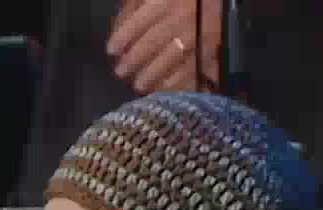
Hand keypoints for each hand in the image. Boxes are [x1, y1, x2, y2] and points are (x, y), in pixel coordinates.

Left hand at [107, 0, 222, 94]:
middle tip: (120, 72)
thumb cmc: (176, 2)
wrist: (211, 6)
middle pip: (156, 39)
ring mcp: (201, 33)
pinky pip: (192, 68)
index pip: (142, 18)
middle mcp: (185, 14)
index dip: (124, 35)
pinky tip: (160, 88)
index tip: (111, 50)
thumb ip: (134, 8)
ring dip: (152, 74)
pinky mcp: (212, 49)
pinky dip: (174, 82)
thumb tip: (118, 28)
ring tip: (138, 85)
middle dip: (135, 59)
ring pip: (174, 56)